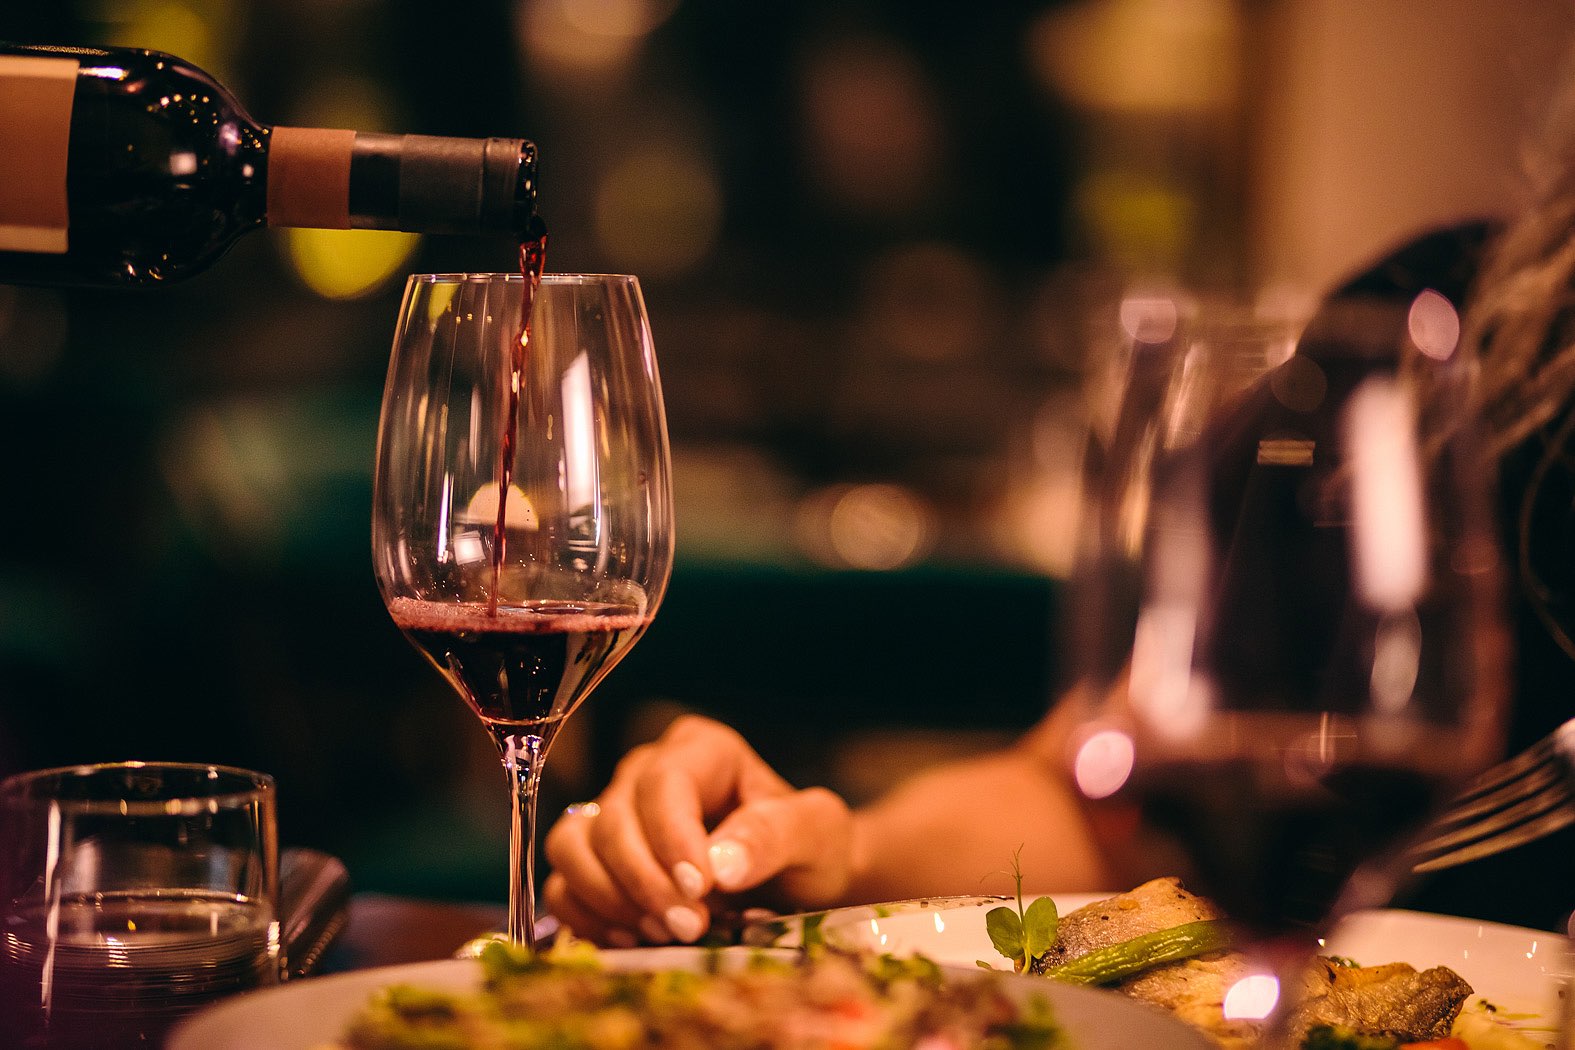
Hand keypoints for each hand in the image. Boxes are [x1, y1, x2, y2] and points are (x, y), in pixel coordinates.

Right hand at [543, 715, 856, 945]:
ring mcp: (614, 814)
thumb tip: (720, 862)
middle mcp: (647, 773)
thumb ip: (775, 834)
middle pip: (612, 819)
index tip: (700, 888)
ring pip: (572, 846)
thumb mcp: (817, 834)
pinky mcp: (596, 861)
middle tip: (691, 927)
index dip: (671, 837)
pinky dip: (588, 917)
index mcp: (702, 750)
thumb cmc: (810, 848)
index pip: (663, 782)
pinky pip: (562, 885)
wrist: (800, 884)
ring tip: (663, 933)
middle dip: (646, 880)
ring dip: (610, 898)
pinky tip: (635, 939)